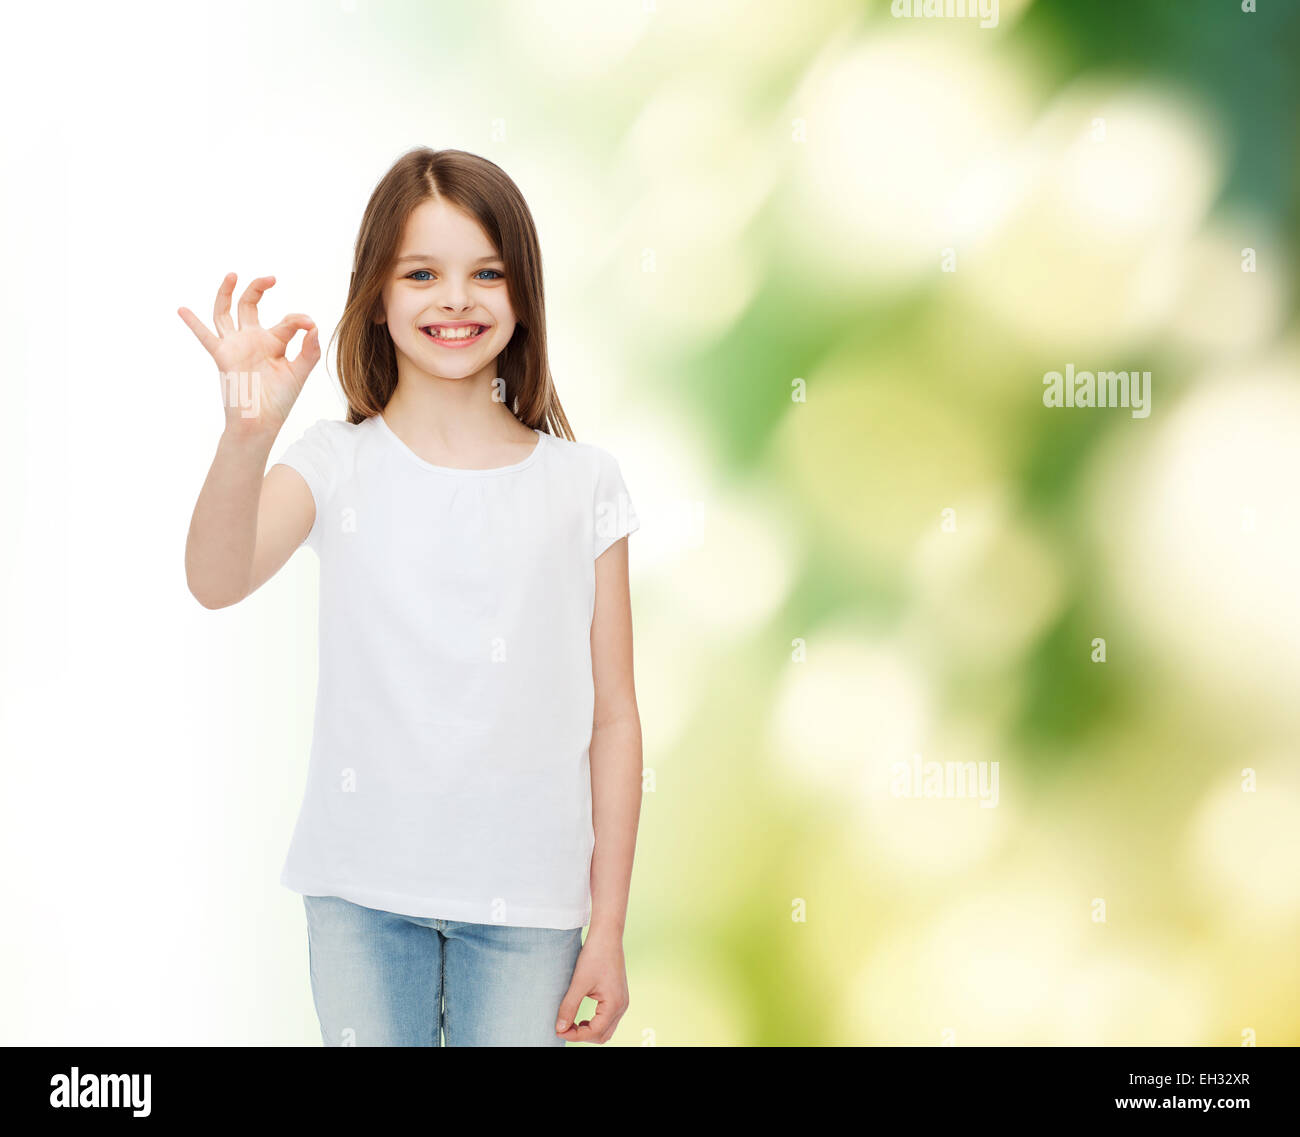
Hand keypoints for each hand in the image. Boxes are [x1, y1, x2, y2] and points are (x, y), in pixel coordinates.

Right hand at [178, 272, 319, 439]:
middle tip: (271, 277)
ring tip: (233, 275)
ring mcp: (236, 346)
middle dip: (258, 289)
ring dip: (226, 293)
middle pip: (250, 306)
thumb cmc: (280, 400)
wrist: (261, 421)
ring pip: (225, 313)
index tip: (308, 323)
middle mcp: (253, 340)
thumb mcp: (299, 373)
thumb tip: (314, 326)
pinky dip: (193, 324)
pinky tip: (181, 309)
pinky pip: (205, 337)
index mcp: (274, 342)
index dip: (299, 320)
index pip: (287, 322)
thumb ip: (309, 351)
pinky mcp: (223, 356)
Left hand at [555, 929, 628, 1043]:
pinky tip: (582, 1017)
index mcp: (614, 1005)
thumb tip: (559, 1028)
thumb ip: (569, 1007)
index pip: (594, 1032)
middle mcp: (622, 1006)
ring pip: (606, 1029)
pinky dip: (595, 1023)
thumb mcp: (579, 983)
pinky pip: (608, 1019)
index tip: (558, 1031)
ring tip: (572, 1023)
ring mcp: (622, 1002)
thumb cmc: (595, 956)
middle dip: (583, 1035)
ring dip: (589, 1031)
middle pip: (603, 1035)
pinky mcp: (619, 996)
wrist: (607, 936)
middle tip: (564, 1028)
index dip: (575, 1035)